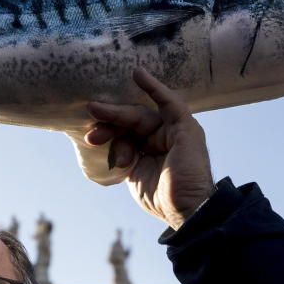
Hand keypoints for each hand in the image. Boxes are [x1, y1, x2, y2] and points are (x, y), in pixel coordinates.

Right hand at [84, 68, 213, 229]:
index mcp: (175, 126)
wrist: (187, 210)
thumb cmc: (192, 172)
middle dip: (113, 114)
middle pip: (132, 118)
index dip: (148, 87)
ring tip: (93, 138)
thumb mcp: (189, 136)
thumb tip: (161, 93)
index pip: (157, 102)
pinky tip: (115, 161)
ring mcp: (146, 152)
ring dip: (108, 134)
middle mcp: (160, 135)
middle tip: (92, 109)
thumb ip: (175, 111)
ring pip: (121, 134)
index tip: (134, 73)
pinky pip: (117, 152)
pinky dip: (112, 152)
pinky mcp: (134, 168)